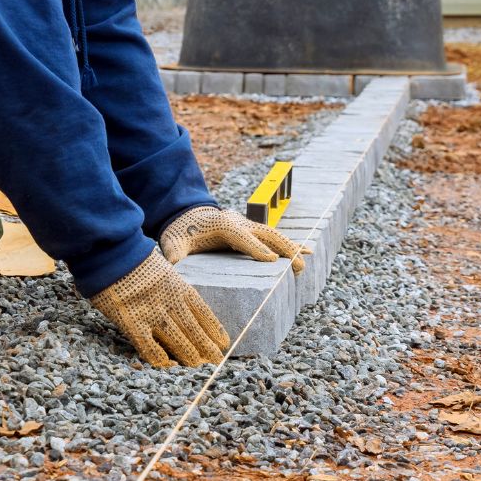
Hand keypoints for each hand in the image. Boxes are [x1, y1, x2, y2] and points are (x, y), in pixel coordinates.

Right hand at [90, 248, 229, 367]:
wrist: (112, 252)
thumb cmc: (131, 257)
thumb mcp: (159, 267)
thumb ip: (168, 285)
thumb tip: (174, 298)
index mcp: (178, 286)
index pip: (203, 311)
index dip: (214, 328)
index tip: (224, 341)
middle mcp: (170, 302)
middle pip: (195, 330)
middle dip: (207, 347)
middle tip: (216, 359)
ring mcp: (152, 314)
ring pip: (179, 341)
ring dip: (190, 356)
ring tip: (198, 365)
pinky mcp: (132, 323)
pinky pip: (149, 347)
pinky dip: (159, 358)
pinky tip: (167, 363)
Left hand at [158, 205, 304, 273]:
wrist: (185, 214)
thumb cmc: (180, 232)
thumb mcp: (173, 243)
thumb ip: (174, 254)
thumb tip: (172, 266)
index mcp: (223, 225)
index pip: (242, 238)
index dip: (256, 249)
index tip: (272, 261)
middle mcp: (239, 222)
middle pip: (266, 234)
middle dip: (283, 249)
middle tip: (297, 266)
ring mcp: (248, 225)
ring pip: (274, 235)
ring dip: (291, 248)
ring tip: (306, 261)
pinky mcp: (252, 230)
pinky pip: (274, 237)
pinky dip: (290, 245)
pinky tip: (308, 252)